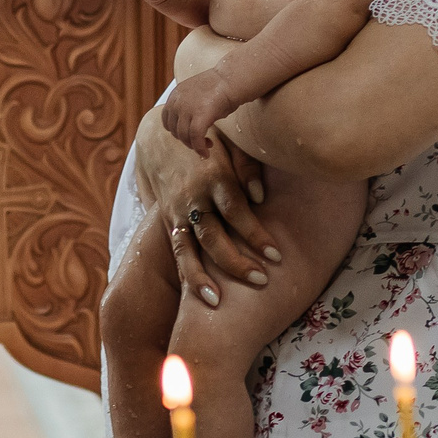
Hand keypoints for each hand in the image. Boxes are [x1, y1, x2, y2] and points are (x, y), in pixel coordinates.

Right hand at [130, 107, 274, 308]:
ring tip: (217, 302)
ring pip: (188, 248)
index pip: (236, 210)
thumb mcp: (231, 141)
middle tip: (261, 280)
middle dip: (235, 261)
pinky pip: (177, 250)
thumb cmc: (209, 139)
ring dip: (201, 277)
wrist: (162, 135)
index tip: (276, 255)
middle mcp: (192, 197)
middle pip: (212, 235)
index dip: (255, 234)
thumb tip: (261, 197)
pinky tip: (200, 295)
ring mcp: (176, 210)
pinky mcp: (168, 220)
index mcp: (213, 176)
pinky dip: (187, 273)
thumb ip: (247, 167)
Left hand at [160, 68, 236, 154]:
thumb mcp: (196, 95)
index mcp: (175, 95)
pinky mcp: (200, 115)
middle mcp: (177, 102)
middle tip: (200, 142)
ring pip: (184, 136)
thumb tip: (189, 127)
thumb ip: (188, 108)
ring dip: (194, 145)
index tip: (188, 135)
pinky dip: (200, 148)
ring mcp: (187, 108)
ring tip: (207, 145)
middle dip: (186, 139)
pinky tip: (206, 152)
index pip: (167, 120)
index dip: (177, 131)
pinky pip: (195, 138)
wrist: (232, 79)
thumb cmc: (220, 86)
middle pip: (174, 130)